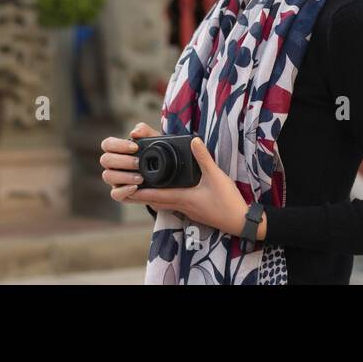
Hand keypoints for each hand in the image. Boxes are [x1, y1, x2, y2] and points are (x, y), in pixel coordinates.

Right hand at [100, 121, 159, 201]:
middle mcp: (113, 164)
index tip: (135, 147)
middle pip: (105, 160)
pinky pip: (115, 194)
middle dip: (122, 161)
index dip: (118, 145)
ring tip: (140, 177)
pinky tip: (136, 187)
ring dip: (124, 176)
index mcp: (117, 150)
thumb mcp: (154, 140)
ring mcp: (115, 179)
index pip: (107, 144)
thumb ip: (145, 131)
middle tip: (138, 163)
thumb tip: (134, 133)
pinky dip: (124, 190)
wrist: (166, 173)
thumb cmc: (155, 152)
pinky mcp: (120, 193)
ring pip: (108, 176)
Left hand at [101, 124, 260, 237]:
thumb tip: (193, 140)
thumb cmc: (227, 200)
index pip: (154, 194)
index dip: (138, 190)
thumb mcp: (216, 176)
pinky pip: (170, 204)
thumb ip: (203, 158)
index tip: (124, 185)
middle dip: (138, 195)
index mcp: (182, 197)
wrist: (239, 221)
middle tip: (123, 188)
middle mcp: (180, 205)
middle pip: (153, 201)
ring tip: (138, 189)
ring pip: (161, 203)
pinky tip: (163, 193)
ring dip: (149, 197)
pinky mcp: (192, 210)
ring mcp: (185, 209)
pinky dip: (162, 198)